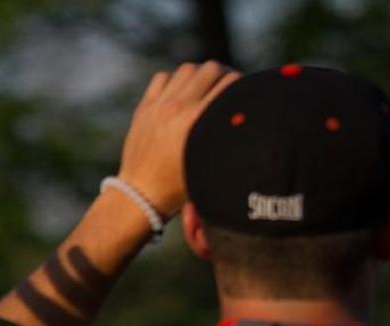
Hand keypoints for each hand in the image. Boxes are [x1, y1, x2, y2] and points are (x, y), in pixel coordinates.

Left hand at [116, 61, 239, 216]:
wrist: (142, 193)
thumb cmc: (182, 186)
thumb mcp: (211, 163)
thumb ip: (228, 139)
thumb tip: (247, 119)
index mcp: (198, 121)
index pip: (229, 84)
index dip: (243, 84)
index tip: (246, 92)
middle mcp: (178, 108)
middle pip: (210, 69)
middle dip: (224, 75)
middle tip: (228, 86)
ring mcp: (159, 105)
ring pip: (187, 70)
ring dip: (200, 75)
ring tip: (206, 87)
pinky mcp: (145, 107)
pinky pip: (163, 78)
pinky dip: (175, 80)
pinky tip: (181, 93)